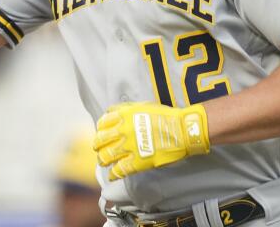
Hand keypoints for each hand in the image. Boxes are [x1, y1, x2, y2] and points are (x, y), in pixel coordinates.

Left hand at [93, 102, 209, 179]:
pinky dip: (113, 174)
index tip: (102, 133)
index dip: (100, 129)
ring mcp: (129, 147)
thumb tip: (111, 112)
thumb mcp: (142, 105)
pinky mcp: (137, 162)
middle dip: (98, 146)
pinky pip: (119, 170)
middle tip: (100, 149)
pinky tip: (113, 175)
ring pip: (106, 156)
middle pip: (100, 141)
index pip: (102, 123)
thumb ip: (125, 109)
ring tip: (104, 162)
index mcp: (124, 116)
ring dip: (103, 160)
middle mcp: (123, 131)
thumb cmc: (165, 116)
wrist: (181, 130)